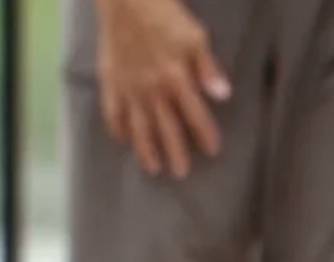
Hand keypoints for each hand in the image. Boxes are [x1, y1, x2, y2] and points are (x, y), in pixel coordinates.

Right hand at [93, 0, 231, 178]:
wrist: (125, 2)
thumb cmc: (164, 14)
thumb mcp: (194, 36)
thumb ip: (207, 68)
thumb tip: (223, 94)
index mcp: (176, 78)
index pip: (194, 114)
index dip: (204, 134)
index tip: (212, 151)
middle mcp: (152, 91)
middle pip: (166, 129)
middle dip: (175, 152)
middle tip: (181, 173)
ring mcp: (129, 91)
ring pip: (140, 129)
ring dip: (147, 151)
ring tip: (153, 168)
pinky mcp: (111, 86)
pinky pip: (114, 115)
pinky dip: (119, 130)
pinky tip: (123, 141)